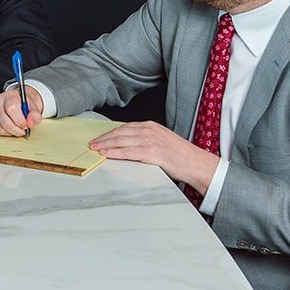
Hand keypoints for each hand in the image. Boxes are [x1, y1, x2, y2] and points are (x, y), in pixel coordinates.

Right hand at [0, 86, 42, 136]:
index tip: (25, 124)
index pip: (12, 109)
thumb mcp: (34, 108)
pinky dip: (3, 133)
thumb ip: (35, 115)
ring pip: (0, 129)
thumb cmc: (24, 105)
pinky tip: (8, 127)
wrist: (17, 101)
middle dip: (16, 130)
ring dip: (10, 132)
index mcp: (10, 96)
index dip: (20, 121)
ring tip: (16, 128)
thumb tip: (30, 123)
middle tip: (22, 129)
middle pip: (5, 123)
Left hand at [87, 121, 220, 194]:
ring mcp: (150, 140)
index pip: (124, 127)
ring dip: (105, 145)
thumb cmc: (181, 156)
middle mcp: (149, 130)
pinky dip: (114, 152)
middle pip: (119, 132)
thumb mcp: (161, 142)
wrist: (196, 163)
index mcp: (151, 126)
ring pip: (121, 141)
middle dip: (104, 138)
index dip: (110, 133)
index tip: (100, 138)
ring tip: (94, 149)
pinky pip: (128, 151)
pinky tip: (105, 154)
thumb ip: (146, 140)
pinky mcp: (152, 151)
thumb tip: (129, 146)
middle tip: (92, 144)